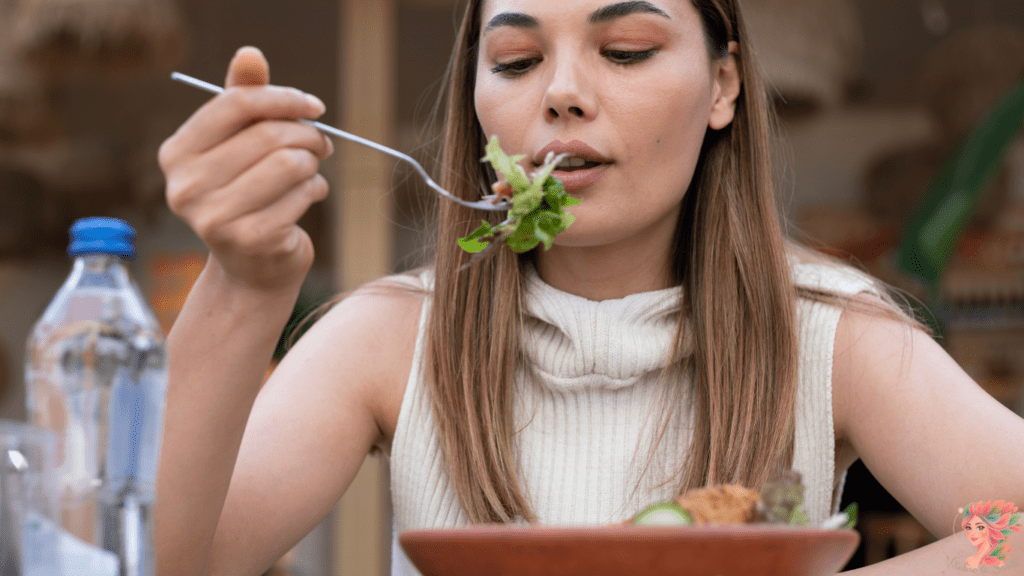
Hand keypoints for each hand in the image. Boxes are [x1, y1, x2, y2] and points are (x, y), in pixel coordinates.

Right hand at [159, 46, 333, 292]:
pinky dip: (316, 190)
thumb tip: (250, 53)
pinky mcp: (251, 240)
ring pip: (289, 164)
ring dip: (313, 163)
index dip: (283, 98)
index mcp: (176, 154)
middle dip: (307, 134)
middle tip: (323, 142)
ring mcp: (214, 217)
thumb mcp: (239, 145)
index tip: (314, 106)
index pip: (235, 104)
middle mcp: (185, 187)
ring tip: (312, 171)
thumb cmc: (247, 194)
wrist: (252, 267)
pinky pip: (302, 195)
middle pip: (267, 135)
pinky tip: (309, 197)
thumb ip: (242, 98)